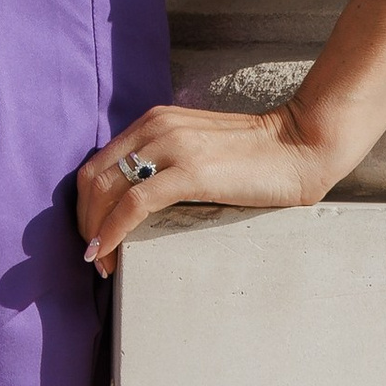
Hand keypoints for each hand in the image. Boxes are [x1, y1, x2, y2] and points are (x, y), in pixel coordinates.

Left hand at [74, 100, 342, 274]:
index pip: (98, 164)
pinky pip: (133, 204)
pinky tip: (108, 253)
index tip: (93, 237)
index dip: (86, 205)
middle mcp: (156, 128)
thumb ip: (167, 162)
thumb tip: (138, 202)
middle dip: (85, 222)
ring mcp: (172, 146)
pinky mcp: (190, 171)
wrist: (301, 145)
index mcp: (155, 122)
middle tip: (94, 257)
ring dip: (95, 232)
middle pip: (93, 178)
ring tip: (102, 263)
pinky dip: (112, 231)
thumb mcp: (199, 150)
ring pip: (105, 190)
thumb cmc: (257, 157)